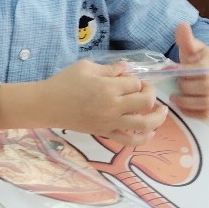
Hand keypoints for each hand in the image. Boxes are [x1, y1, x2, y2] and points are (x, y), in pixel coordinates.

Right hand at [45, 59, 167, 145]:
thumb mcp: (84, 67)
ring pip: (145, 124)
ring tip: (161, 112)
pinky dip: (143, 138)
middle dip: (150, 93)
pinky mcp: (106, 133)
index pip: (135, 83)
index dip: (135, 79)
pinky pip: (130, 140)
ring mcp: (111, 122)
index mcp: (108, 87)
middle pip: (146, 101)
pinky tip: (149, 132)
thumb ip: (108, 68)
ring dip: (157, 118)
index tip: (126, 77)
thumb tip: (126, 68)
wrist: (47, 105)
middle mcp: (113, 106)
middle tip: (145, 90)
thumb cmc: (64, 82)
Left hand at [170, 22, 208, 118]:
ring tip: (174, 98)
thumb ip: (186, 39)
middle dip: (186, 89)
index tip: (171, 72)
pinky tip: (182, 108)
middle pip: (206, 89)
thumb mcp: (192, 48)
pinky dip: (194, 113)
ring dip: (187, 103)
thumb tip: (181, 25)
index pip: (203, 71)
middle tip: (173, 88)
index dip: (185, 74)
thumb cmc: (198, 59)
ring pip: (208, 103)